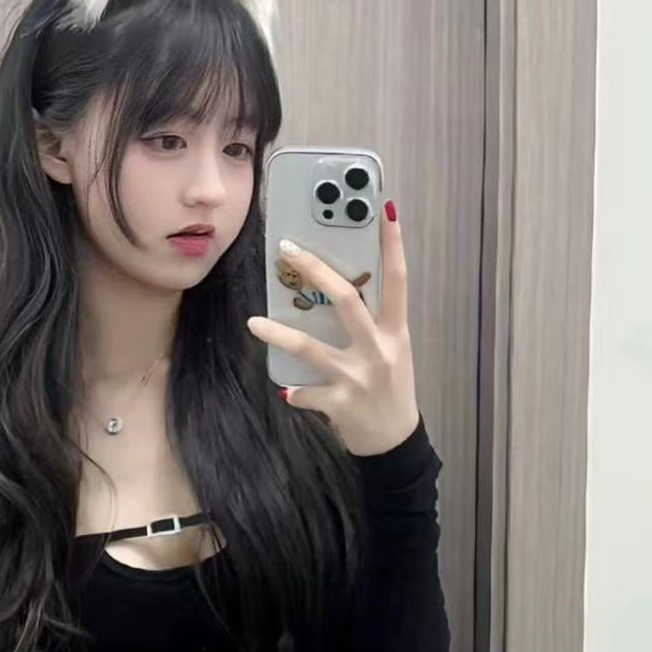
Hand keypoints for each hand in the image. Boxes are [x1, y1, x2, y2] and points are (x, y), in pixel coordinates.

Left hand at [246, 199, 420, 456]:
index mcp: (395, 332)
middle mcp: (378, 349)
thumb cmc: (391, 390)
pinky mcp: (341, 404)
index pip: (397, 280)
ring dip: (279, 334)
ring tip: (254, 321)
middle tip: (288, 249)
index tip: (386, 208)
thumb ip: (371, 324)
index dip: (393, 244)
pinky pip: (306, 393)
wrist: (395, 443)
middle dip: (317, 271)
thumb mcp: (392, 352)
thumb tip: (335, 291)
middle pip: (346, 300)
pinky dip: (295, 391)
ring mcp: (358, 378)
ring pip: (311, 348)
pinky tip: (285, 389)